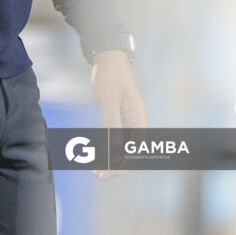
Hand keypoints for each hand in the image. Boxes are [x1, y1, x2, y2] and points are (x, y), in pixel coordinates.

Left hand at [91, 50, 146, 179]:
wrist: (108, 58)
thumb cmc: (111, 75)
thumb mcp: (110, 99)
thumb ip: (112, 123)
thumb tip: (113, 148)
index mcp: (139, 118)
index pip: (136, 149)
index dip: (124, 163)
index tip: (110, 172)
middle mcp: (136, 122)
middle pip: (130, 151)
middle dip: (116, 165)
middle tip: (99, 176)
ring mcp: (127, 120)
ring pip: (121, 147)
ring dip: (110, 160)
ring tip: (96, 172)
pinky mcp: (117, 117)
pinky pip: (114, 138)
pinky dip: (106, 149)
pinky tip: (96, 157)